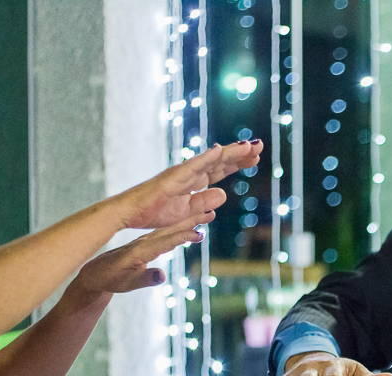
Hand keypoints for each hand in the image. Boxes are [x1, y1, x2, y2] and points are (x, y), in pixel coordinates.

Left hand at [65, 210, 211, 303]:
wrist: (95, 272)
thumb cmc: (110, 279)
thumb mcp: (127, 284)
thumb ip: (146, 279)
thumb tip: (163, 275)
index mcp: (141, 250)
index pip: (164, 242)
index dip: (181, 237)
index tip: (198, 233)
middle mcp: (144, 242)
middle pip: (171, 230)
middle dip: (190, 222)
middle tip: (208, 213)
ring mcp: (145, 241)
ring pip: (170, 229)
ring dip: (188, 222)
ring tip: (205, 215)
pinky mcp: (146, 243)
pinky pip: (166, 233)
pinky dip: (179, 228)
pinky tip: (190, 227)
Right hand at [111, 140, 262, 229]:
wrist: (130, 213)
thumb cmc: (153, 211)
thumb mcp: (187, 212)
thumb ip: (204, 203)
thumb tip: (223, 195)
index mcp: (194, 181)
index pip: (220, 169)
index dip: (238, 163)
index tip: (256, 158)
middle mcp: (190, 173)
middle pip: (220, 161)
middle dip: (240, 154)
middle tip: (261, 146)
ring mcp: (181, 173)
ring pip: (210, 160)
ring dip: (230, 152)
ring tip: (249, 146)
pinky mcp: (172, 178)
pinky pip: (192, 167)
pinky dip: (206, 158)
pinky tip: (220, 150)